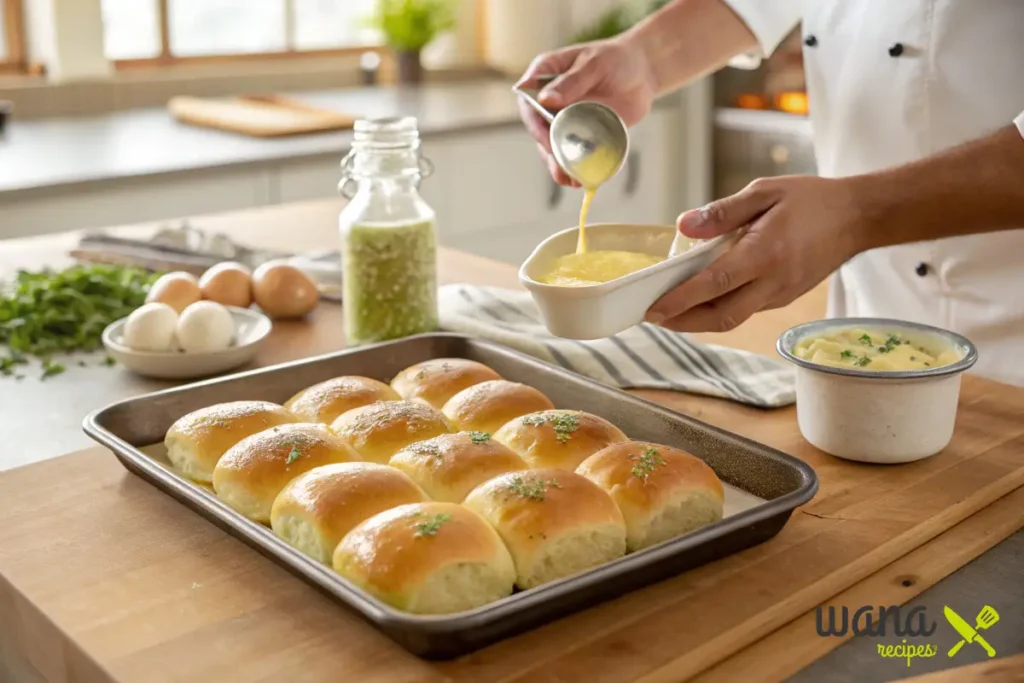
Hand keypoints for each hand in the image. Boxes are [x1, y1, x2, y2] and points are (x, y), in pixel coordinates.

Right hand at [515, 37, 657, 185]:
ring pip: (554, 146)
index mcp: (544, 76)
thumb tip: (545, 100)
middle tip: (561, 167)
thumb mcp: (595, 64)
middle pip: (540, 130)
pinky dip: (577, 167)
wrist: (643, 72)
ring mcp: (563, 119)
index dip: (534, 123)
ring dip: (560, 165)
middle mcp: (549, 101)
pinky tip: (582, 179)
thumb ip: (572, 82)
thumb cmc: (616, 58)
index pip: (528, 102)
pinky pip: (574, 152)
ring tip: (571, 179)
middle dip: (549, 150)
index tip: (546, 139)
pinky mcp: (579, 134)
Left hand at [646, 175, 867, 332]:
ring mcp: (781, 294)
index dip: (680, 299)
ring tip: (669, 311)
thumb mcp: (765, 191)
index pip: (714, 284)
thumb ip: (723, 212)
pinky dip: (719, 309)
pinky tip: (702, 298)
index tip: (652, 308)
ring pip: (732, 317)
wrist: (860, 217)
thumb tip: (683, 226)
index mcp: (765, 253)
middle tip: (652, 316)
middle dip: (682, 322)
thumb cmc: (812, 199)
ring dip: (698, 320)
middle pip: (721, 316)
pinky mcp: (785, 298)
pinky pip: (746, 310)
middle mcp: (773, 282)